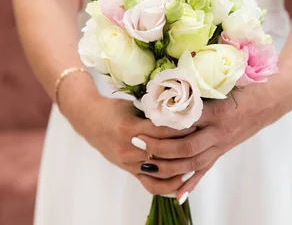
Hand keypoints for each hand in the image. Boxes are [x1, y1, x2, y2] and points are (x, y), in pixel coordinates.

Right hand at [59, 79, 195, 195]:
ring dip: (180, 166)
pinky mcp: (129, 171)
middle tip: (202, 140)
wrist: (89, 121)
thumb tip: (180, 109)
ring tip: (196, 158)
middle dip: (184, 146)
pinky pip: (151, 185)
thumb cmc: (113, 109)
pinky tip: (182, 178)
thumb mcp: (132, 105)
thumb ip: (153, 111)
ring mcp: (128, 163)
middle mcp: (128, 149)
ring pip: (160, 170)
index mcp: (129, 129)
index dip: (181, 127)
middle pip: (163, 152)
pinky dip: (168, 185)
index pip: (162, 131)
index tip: (197, 122)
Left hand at [134, 78, 291, 198]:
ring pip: (193, 162)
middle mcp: (219, 130)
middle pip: (187, 146)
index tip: (144, 117)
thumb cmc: (246, 84)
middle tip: (139, 142)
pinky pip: (205, 169)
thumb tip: (170, 77)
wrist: (271, 99)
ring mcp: (222, 143)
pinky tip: (177, 194)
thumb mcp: (223, 80)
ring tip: (147, 165)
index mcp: (218, 110)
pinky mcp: (223, 151)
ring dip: (169, 166)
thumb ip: (198, 82)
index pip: (187, 119)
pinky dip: (191, 183)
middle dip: (161, 147)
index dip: (164, 120)